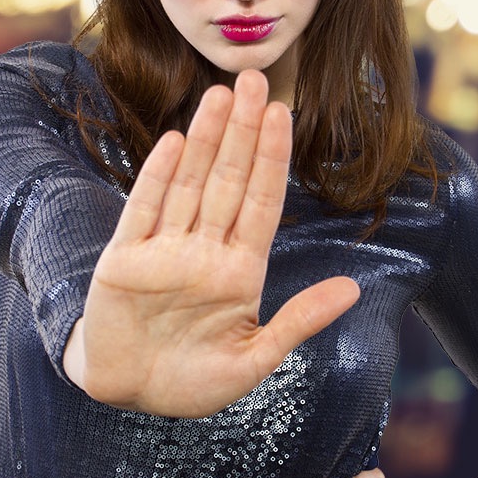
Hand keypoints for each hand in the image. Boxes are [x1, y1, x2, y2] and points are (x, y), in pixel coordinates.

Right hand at [63, 69, 360, 417]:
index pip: (261, 203)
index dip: (271, 158)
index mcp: (240, 272)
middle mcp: (203, 252)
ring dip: (202, 140)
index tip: (283, 114)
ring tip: (218, 95)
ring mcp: (163, 252)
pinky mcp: (123, 261)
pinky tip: (173, 143)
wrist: (130, 398)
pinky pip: (143, 212)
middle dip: (240, 131)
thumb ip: (299, 321)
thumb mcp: (254, 360)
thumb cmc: (193, 382)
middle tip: (252, 79)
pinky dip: (157, 178)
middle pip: (227, 181)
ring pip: (188, 185)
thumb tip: (354, 290)